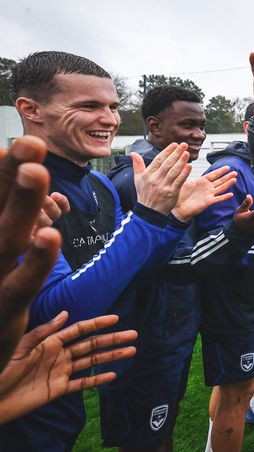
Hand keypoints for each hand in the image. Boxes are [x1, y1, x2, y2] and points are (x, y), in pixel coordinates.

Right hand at [0, 136, 62, 372]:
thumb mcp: (11, 263)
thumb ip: (24, 228)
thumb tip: (45, 210)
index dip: (4, 171)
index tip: (22, 143)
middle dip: (11, 174)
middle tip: (29, 142)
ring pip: (6, 237)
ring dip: (21, 203)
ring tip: (37, 172)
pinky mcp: (4, 308)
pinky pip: (21, 283)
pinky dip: (36, 259)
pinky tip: (51, 235)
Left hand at [0, 312, 136, 423]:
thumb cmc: (1, 370)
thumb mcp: (20, 347)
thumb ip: (43, 332)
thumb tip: (65, 314)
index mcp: (50, 343)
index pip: (79, 330)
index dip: (98, 323)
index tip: (116, 318)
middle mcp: (59, 356)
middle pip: (91, 345)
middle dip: (112, 339)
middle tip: (133, 334)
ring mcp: (60, 373)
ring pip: (91, 362)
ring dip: (111, 357)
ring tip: (131, 351)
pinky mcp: (57, 390)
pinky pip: (82, 384)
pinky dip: (97, 380)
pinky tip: (113, 375)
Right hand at [133, 143, 191, 214]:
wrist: (149, 212)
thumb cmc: (144, 195)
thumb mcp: (137, 180)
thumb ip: (137, 165)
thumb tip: (133, 153)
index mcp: (148, 175)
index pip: (158, 160)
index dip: (167, 151)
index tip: (174, 145)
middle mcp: (155, 179)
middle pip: (167, 163)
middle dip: (176, 153)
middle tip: (184, 145)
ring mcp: (163, 186)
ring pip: (174, 171)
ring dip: (181, 161)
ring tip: (187, 153)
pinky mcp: (171, 193)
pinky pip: (179, 181)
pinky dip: (184, 173)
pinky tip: (189, 166)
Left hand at [171, 166, 237, 221]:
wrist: (177, 207)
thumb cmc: (179, 195)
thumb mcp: (183, 181)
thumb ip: (187, 173)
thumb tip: (187, 163)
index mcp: (201, 181)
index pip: (213, 174)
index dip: (220, 171)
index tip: (227, 167)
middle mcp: (206, 187)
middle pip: (219, 181)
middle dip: (227, 176)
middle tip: (235, 172)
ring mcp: (208, 195)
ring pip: (220, 188)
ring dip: (228, 184)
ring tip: (234, 179)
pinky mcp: (208, 202)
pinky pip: (218, 199)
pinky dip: (224, 197)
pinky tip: (230, 194)